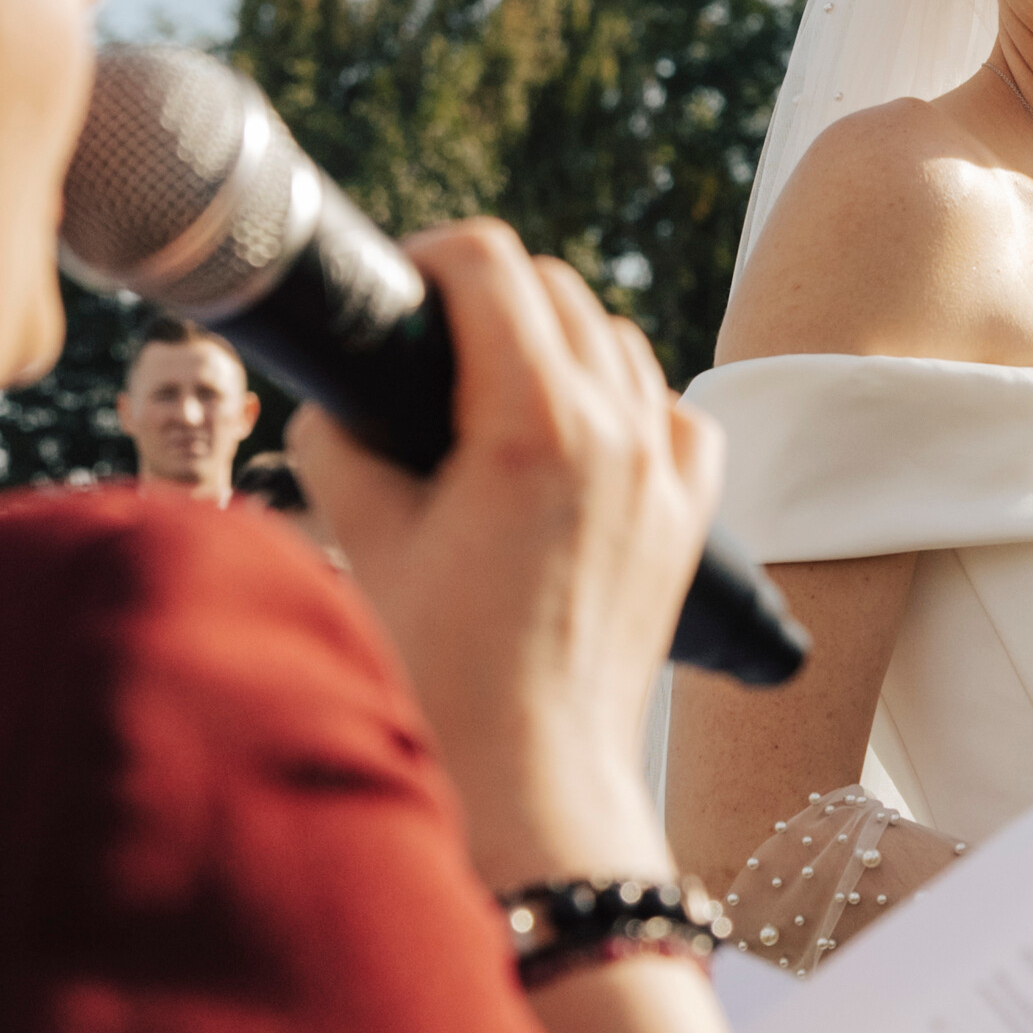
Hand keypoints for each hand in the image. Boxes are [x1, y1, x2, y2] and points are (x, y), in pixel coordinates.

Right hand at [288, 225, 721, 890]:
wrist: (534, 775)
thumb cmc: (441, 672)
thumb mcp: (365, 538)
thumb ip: (345, 443)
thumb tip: (342, 399)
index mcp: (536, 423)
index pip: (493, 265)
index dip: (432, 257)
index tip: (399, 294)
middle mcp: (619, 430)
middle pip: (557, 289)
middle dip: (488, 294)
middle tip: (428, 340)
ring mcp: (666, 469)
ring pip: (616, 340)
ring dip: (555, 340)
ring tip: (492, 388)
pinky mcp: (691, 512)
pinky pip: (671, 409)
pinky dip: (625, 399)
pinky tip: (577, 438)